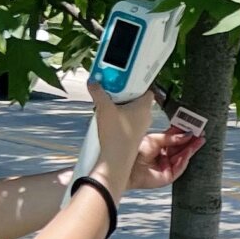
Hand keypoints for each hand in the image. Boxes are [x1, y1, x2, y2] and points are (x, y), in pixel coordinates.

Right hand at [85, 80, 158, 195]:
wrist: (116, 158)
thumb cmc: (115, 132)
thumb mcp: (104, 108)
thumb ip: (98, 92)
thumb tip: (93, 81)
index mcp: (144, 106)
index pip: (146, 89)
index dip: (136, 83)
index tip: (123, 80)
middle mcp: (146, 115)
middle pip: (137, 99)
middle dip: (124, 94)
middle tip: (111, 90)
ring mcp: (141, 126)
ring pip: (132, 110)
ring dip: (120, 106)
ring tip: (106, 104)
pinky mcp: (134, 135)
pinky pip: (129, 120)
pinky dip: (120, 116)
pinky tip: (108, 118)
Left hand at [126, 124, 204, 191]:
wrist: (128, 167)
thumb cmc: (136, 152)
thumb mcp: (155, 139)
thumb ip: (172, 137)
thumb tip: (187, 134)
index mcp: (160, 146)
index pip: (175, 138)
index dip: (185, 133)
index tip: (194, 127)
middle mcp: (164, 156)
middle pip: (181, 148)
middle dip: (192, 141)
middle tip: (201, 134)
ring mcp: (167, 166)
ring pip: (183, 157)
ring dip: (191, 149)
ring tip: (199, 141)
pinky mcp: (169, 176)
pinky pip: (180, 168)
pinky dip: (184, 160)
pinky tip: (188, 153)